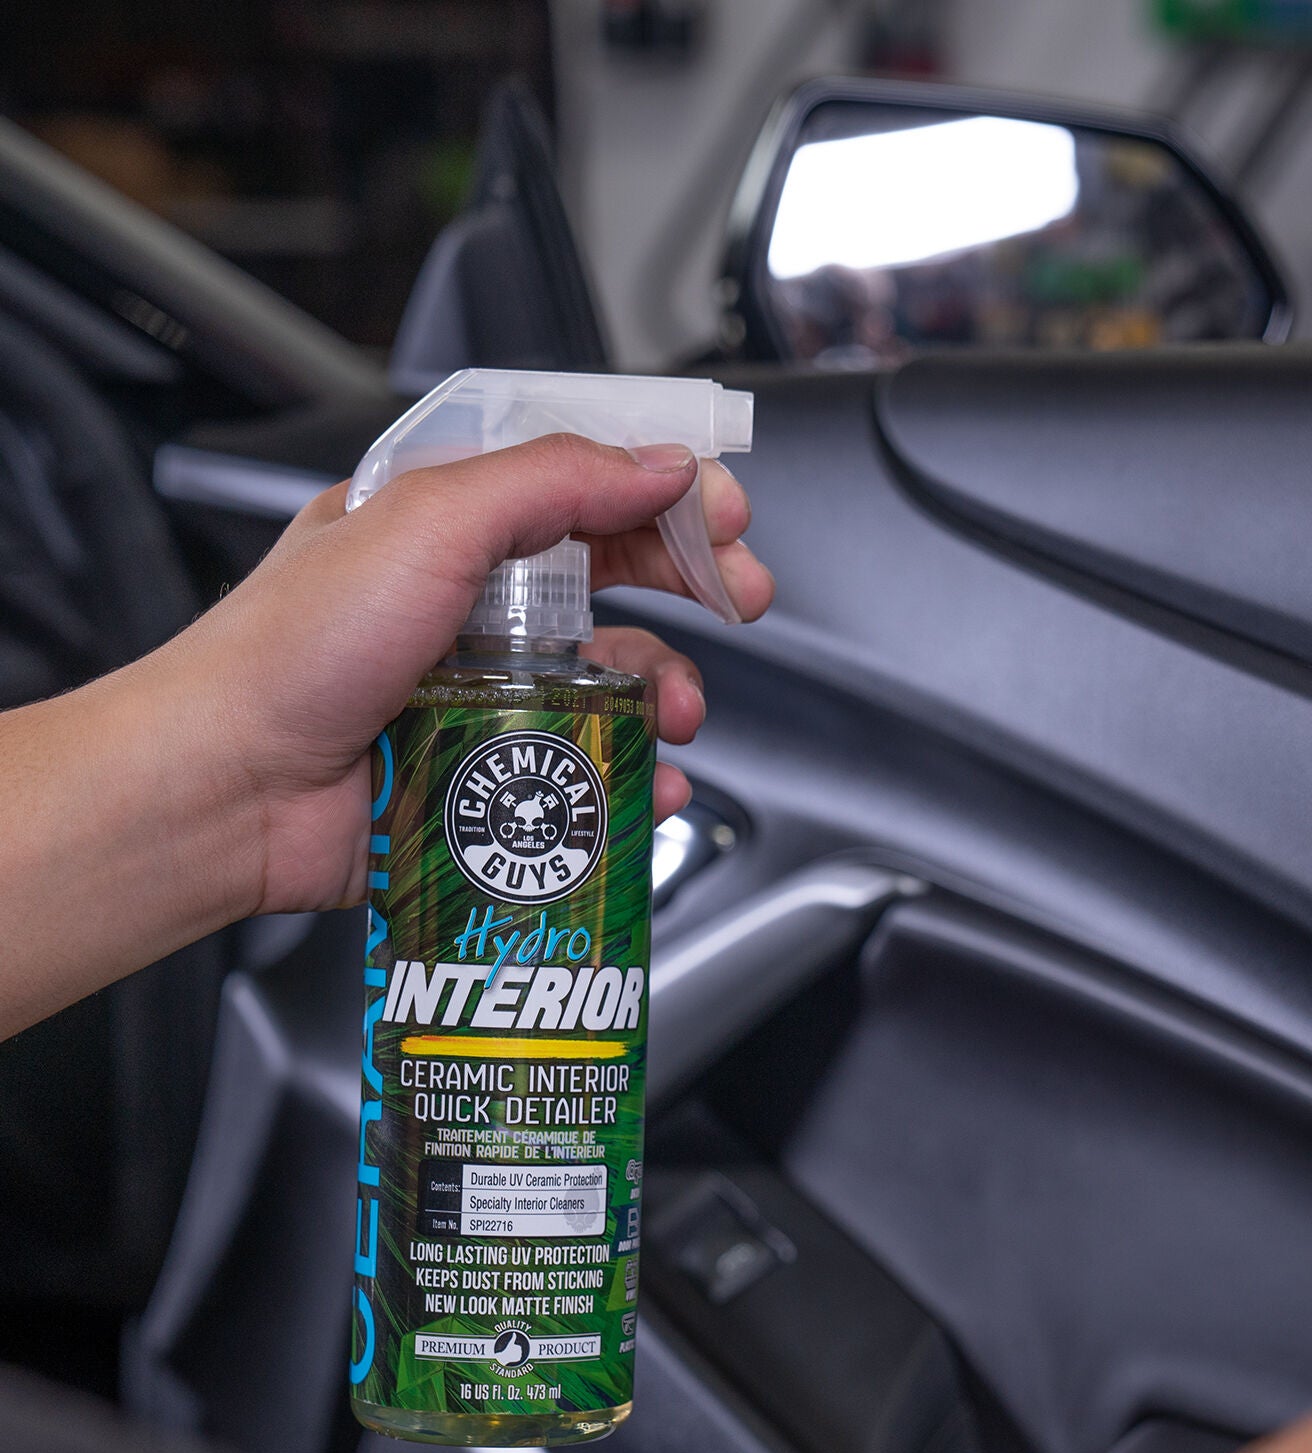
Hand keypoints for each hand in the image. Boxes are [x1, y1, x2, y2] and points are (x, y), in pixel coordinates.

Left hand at [144, 433, 772, 917]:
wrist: (228, 791)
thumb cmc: (290, 652)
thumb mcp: (426, 522)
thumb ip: (550, 480)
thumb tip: (654, 463)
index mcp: (445, 522)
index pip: (579, 482)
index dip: (662, 489)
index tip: (724, 512)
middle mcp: (468, 602)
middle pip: (613, 577)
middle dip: (691, 583)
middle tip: (744, 598)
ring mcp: (482, 691)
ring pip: (613, 681)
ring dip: (668, 692)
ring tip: (681, 714)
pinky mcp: (488, 777)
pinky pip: (587, 769)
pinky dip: (634, 779)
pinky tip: (650, 786)